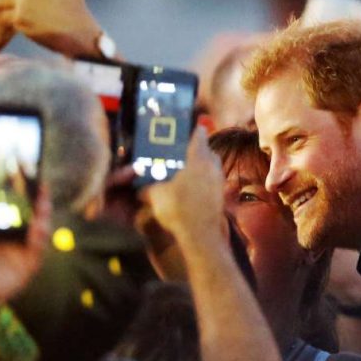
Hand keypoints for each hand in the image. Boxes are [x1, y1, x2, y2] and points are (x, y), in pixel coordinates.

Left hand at [0, 169, 48, 311]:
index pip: (15, 203)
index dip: (24, 190)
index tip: (29, 174)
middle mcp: (9, 237)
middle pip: (33, 215)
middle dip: (40, 201)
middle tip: (43, 187)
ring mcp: (18, 253)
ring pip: (40, 231)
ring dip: (45, 217)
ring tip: (42, 206)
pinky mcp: (24, 269)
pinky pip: (39, 251)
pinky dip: (41, 238)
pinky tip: (37, 228)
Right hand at [139, 127, 225, 246]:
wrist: (201, 236)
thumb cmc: (179, 209)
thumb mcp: (156, 196)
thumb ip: (148, 188)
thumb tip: (139, 189)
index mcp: (198, 159)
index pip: (199, 135)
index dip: (194, 129)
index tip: (192, 125)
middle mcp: (212, 167)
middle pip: (208, 151)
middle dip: (198, 150)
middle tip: (184, 153)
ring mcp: (219, 182)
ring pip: (212, 167)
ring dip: (202, 167)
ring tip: (186, 172)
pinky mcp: (221, 196)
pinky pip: (213, 182)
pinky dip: (204, 182)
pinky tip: (192, 190)